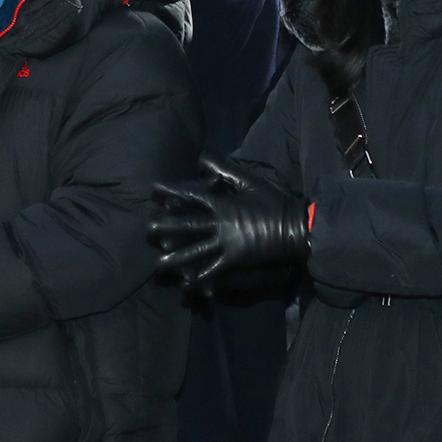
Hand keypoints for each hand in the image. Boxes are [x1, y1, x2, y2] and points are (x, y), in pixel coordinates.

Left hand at [148, 158, 309, 289]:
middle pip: (187, 225)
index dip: (171, 191)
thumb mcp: (250, 181)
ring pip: (195, 251)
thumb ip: (225, 171)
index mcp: (222, 203)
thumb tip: (203, 158)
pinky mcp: (234, 260)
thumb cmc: (273, 202)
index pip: (191, 195)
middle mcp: (219, 223)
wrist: (294, 227)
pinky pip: (214, 270)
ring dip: (176, 258)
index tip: (154, 189)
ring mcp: (226, 243)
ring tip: (158, 263)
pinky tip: (187, 283)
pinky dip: (200, 277)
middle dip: (166, 226)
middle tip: (147, 229)